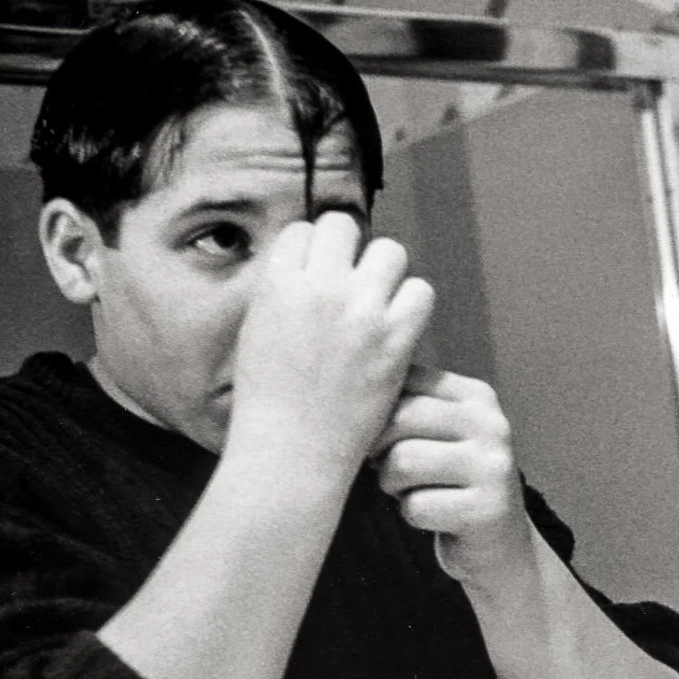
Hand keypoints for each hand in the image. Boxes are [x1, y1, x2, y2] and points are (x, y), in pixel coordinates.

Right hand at [228, 216, 434, 481]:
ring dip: (385, 273)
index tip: (318, 281)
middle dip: (349, 252)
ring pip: (390, 251)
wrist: (291, 452)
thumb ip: (284, 290)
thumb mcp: (258, 330)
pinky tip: (397, 326)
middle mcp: (320, 288)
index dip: (314, 253)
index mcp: (277, 282)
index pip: (306, 230)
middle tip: (350, 287)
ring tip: (376, 304)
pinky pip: (421, 291)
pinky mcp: (394, 340)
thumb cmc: (268, 399)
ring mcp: (360, 312)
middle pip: (345, 226)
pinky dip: (412, 304)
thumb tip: (315, 261)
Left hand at [377, 369, 538, 585]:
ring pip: (404, 461)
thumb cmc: (450, 483)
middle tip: (391, 469)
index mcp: (476, 396)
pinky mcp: (487, 510)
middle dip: (381, 450)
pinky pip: (417, 506)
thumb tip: (345, 379)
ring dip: (393, 484)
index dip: (377, 411)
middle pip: (401, 418)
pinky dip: (412, 516)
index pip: (405, 379)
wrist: (499, 545)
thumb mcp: (439, 432)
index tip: (384, 437)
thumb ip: (407, 401)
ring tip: (410, 491)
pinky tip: (433, 516)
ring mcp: (493, 467)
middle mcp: (491, 424)